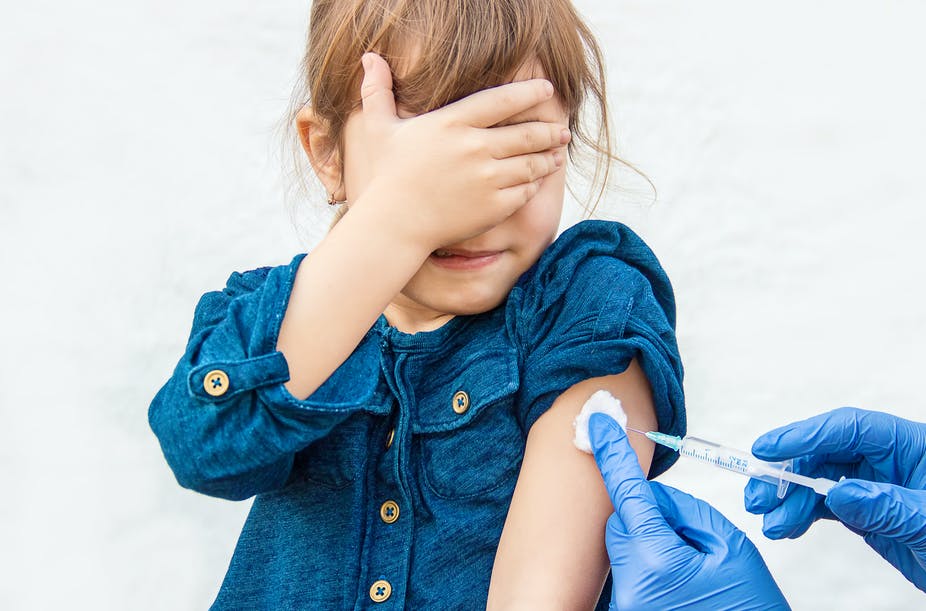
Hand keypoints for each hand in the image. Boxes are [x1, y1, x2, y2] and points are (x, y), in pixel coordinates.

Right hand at [353, 52, 569, 250]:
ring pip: (532, 163)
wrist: (395, 225)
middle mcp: (475, 147)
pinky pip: (526, 190)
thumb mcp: (379, 129)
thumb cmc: (388, 176)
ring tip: (557, 154)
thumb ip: (378, 92)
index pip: (504, 99)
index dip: (531, 92)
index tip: (547, 89)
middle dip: (550, 130)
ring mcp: (487, 178)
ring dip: (549, 157)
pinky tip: (538, 179)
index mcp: (453, 123)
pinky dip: (535, 183)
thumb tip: (369, 58)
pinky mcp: (494, 206)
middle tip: (562, 130)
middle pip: (528, 132)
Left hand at [588, 413, 788, 609]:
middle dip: (650, 518)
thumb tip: (654, 500)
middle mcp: (629, 587)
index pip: (627, 494)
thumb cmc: (749, 609)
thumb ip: (686, 512)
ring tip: (691, 576)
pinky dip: (650, 572)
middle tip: (691, 541)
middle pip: (623, 524)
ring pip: (626, 551)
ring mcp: (625, 606)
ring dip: (651, 548)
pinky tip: (679, 590)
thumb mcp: (731, 550)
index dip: (612, 454)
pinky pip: (629, 578)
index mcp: (654, 561)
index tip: (597, 424)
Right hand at [745, 407, 925, 590]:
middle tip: (759, 496)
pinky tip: (786, 526)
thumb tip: (840, 493)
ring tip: (771, 523)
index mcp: (912, 446)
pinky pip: (826, 506)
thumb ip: (888, 507)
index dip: (804, 435)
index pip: (849, 428)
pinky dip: (802, 515)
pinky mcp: (870, 514)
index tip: (768, 449)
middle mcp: (890, 462)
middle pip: (826, 454)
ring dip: (789, 500)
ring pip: (820, 482)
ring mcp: (878, 488)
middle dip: (788, 475)